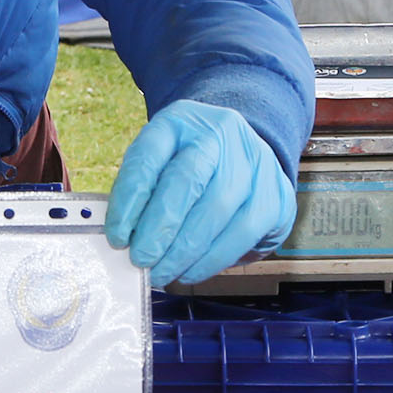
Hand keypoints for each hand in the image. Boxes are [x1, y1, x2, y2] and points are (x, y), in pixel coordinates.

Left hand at [107, 101, 296, 287]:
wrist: (242, 153)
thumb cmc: (190, 164)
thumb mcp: (160, 162)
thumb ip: (141, 193)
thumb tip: (124, 240)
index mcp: (180, 121)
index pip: (149, 156)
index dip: (130, 200)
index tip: (117, 236)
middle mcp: (220, 133)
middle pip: (187, 181)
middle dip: (160, 229)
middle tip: (141, 259)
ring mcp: (254, 161)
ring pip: (217, 209)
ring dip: (184, 252)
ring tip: (161, 272)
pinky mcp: (275, 193)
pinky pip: (242, 232)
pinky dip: (211, 259)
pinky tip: (190, 271)